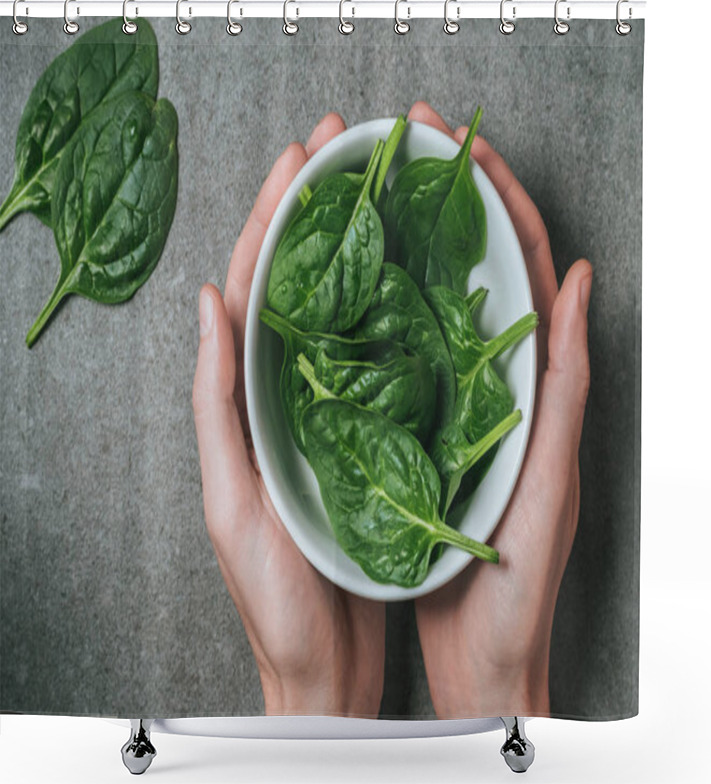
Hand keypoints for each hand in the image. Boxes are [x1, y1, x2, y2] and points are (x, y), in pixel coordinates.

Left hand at [192, 114, 384, 717]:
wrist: (324, 654)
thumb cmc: (276, 592)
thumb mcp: (232, 496)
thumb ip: (215, 401)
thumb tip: (208, 303)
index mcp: (246, 398)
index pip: (252, 287)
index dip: (272, 218)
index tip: (299, 160)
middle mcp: (287, 392)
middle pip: (296, 282)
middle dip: (313, 208)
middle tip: (342, 147)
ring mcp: (330, 407)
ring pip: (338, 309)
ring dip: (354, 245)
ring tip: (377, 190)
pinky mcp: (370, 431)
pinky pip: (377, 356)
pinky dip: (390, 308)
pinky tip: (410, 276)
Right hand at [411, 102, 591, 717]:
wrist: (478, 646)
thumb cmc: (518, 575)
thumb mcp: (553, 472)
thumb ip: (568, 380)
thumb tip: (579, 280)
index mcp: (529, 379)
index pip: (519, 266)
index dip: (494, 198)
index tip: (460, 144)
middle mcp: (484, 377)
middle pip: (467, 268)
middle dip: (440, 197)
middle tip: (402, 139)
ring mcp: (444, 397)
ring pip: (423, 302)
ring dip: (401, 241)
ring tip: (365, 189)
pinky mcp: (407, 427)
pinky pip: (389, 354)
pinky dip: (370, 310)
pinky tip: (342, 281)